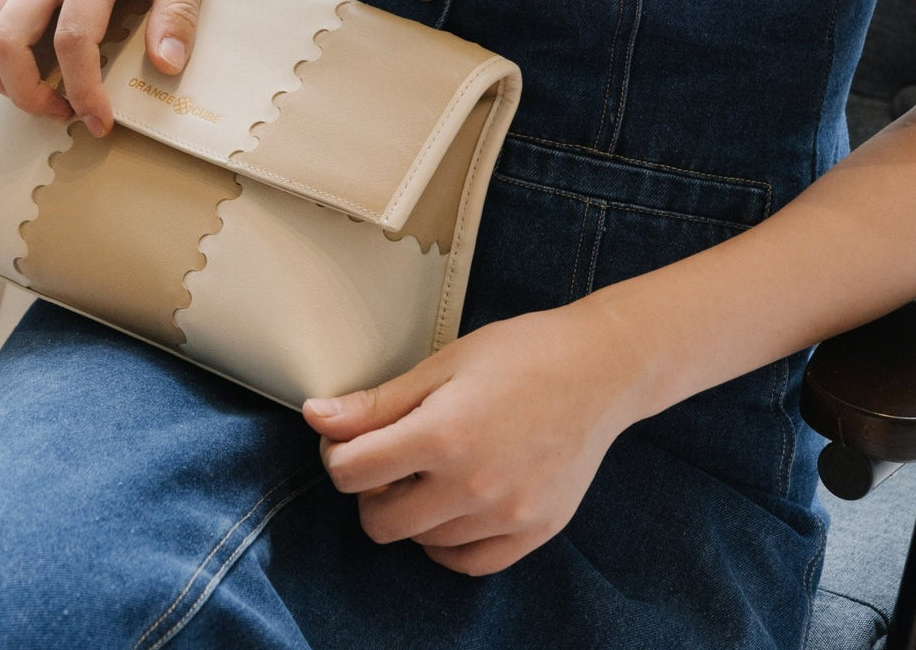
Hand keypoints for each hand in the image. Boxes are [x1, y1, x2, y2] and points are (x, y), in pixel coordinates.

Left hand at [301, 301, 648, 575]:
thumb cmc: (520, 354)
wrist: (599, 369)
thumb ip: (377, 403)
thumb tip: (316, 418)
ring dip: (412, 512)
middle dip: (370, 489)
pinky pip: (468, 562)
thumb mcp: (441, 365)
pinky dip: (448, 541)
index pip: (351, 473)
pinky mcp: (534, 531)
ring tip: (432, 468)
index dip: (336, 454)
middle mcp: (472, 485)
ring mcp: (506, 514)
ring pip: (421, 542)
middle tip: (391, 455)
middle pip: (378, 521)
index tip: (348, 439)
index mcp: (442, 435)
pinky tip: (453, 504)